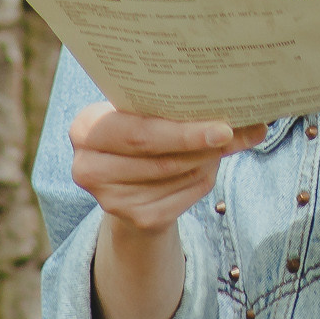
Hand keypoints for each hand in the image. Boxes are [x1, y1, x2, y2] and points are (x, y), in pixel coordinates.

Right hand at [70, 102, 264, 234]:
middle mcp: (88, 168)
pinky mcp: (137, 219)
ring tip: (230, 141)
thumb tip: (226, 100)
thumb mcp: (135, 113)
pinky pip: (183, 197)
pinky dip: (203, 179)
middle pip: (159, 159)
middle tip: (234, 134)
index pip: (139, 133)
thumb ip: (164, 106)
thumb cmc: (135, 132)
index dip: (182, 133)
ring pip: (176, 176)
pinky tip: (213, 164)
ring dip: (208, 159)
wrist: (125, 179)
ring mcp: (111, 199)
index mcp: (85, 129)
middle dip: (201, 145)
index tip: (222, 127)